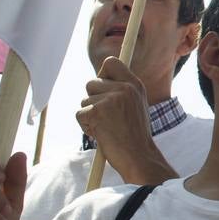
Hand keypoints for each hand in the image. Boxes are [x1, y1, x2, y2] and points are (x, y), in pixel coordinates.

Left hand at [77, 57, 171, 183]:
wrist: (138, 156)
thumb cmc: (134, 136)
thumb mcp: (135, 105)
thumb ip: (121, 91)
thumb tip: (98, 82)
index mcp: (135, 85)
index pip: (111, 62)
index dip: (103, 74)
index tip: (103, 87)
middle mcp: (124, 88)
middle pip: (91, 83)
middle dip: (93, 100)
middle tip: (107, 117)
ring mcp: (111, 99)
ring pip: (84, 100)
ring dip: (90, 115)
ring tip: (107, 127)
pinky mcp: (97, 112)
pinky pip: (80, 114)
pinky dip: (86, 126)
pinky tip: (101, 134)